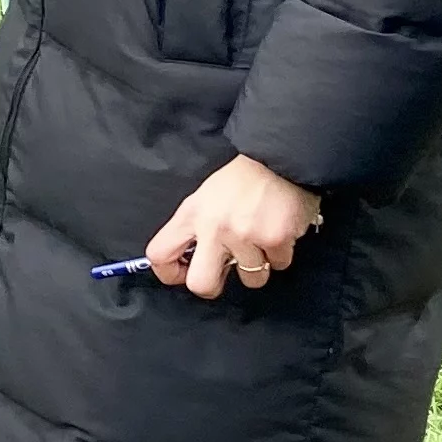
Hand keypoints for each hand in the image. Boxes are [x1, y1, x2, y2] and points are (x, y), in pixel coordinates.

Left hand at [149, 155, 322, 299]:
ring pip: (251, 278)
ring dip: (259, 264)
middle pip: (201, 284)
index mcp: (191, 213)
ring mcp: (245, 235)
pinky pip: (279, 264)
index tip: (183, 272)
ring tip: (261, 238)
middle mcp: (214, 227)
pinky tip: (280, 229)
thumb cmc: (243, 175)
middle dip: (214, 286)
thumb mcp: (206, 193)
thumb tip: (191, 259)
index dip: (169, 272)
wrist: (281, 154)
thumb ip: (196, 225)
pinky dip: (281, 253)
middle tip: (225, 272)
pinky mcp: (276, 239)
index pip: (160, 254)